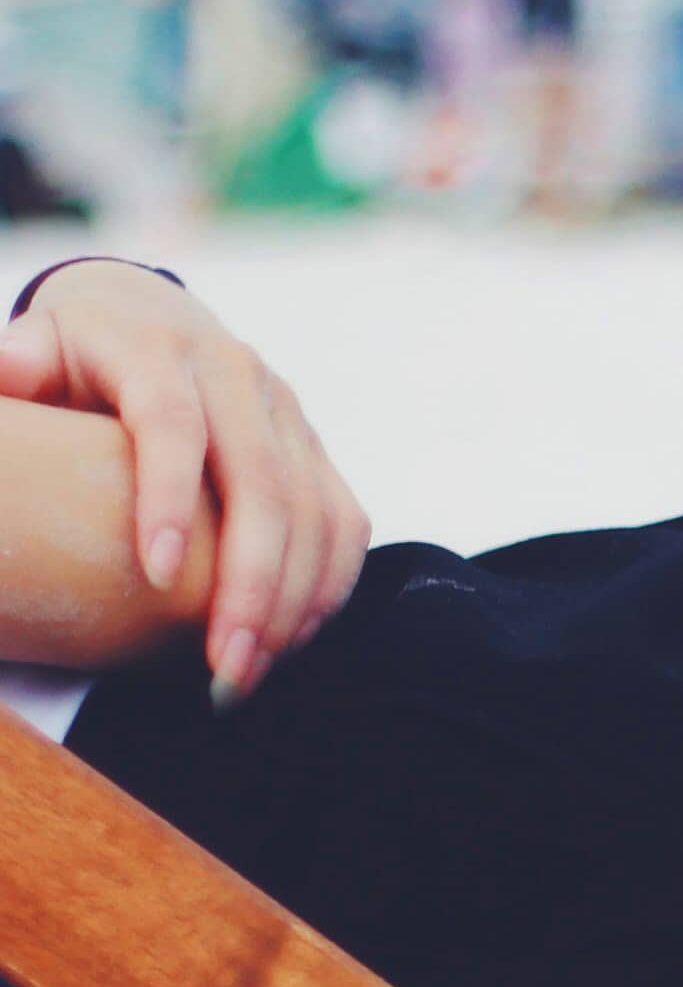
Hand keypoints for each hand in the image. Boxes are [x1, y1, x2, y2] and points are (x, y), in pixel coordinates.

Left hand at [0, 261, 370, 699]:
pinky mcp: (319, 449)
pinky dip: (328, 587)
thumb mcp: (36, 347)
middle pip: (262, 484)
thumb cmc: (78, 355)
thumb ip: (17, 364)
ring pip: (314, 513)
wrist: (150, 316)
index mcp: (157, 349)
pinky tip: (291, 638)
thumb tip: (3, 379)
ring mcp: (289, 413)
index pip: (173, 423)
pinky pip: (344, 523)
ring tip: (248, 670)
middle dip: (249, 585)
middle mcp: (237, 376)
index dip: (170, 497)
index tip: (157, 575)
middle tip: (224, 665)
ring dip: (292, 603)